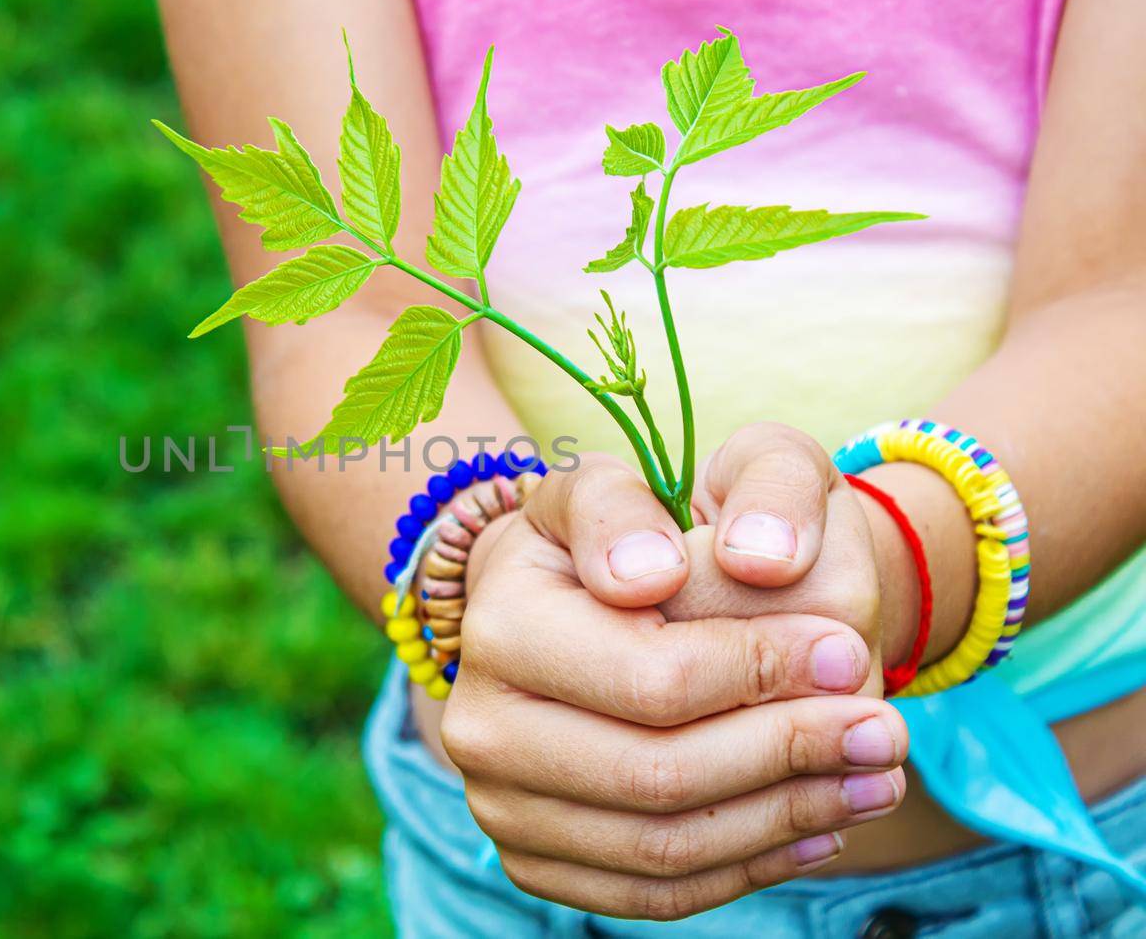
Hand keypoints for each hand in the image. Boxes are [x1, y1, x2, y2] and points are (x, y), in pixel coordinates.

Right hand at [442, 454, 907, 919]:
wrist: (581, 602)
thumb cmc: (645, 532)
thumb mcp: (677, 471)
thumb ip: (713, 492)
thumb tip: (721, 566)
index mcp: (502, 620)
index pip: (651, 677)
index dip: (762, 673)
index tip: (850, 651)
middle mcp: (480, 722)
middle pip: (656, 775)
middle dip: (787, 756)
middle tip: (885, 732)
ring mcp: (499, 803)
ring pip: (660, 848)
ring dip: (786, 819)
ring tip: (875, 778)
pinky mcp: (532, 862)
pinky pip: (650, 893)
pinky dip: (748, 869)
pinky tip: (819, 825)